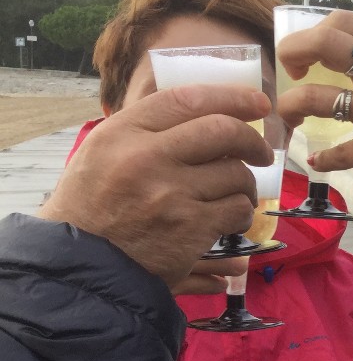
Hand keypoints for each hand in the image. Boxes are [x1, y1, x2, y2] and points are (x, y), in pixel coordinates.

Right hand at [40, 85, 272, 289]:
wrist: (83, 264)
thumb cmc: (94, 205)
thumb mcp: (104, 152)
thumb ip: (149, 129)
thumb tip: (210, 110)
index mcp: (122, 132)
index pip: (188, 99)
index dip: (232, 96)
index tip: (258, 103)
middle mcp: (146, 157)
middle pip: (223, 131)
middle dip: (252, 140)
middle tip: (260, 153)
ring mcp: (170, 193)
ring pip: (236, 173)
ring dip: (246, 184)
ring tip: (237, 194)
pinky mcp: (190, 228)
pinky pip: (237, 209)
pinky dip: (242, 213)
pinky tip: (231, 219)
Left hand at [274, 11, 352, 197]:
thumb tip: (342, 61)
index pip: (343, 20)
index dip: (312, 32)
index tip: (308, 56)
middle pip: (323, 43)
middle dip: (292, 54)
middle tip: (291, 75)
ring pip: (316, 99)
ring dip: (291, 108)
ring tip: (291, 118)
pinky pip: (337, 153)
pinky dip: (323, 159)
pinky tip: (319, 161)